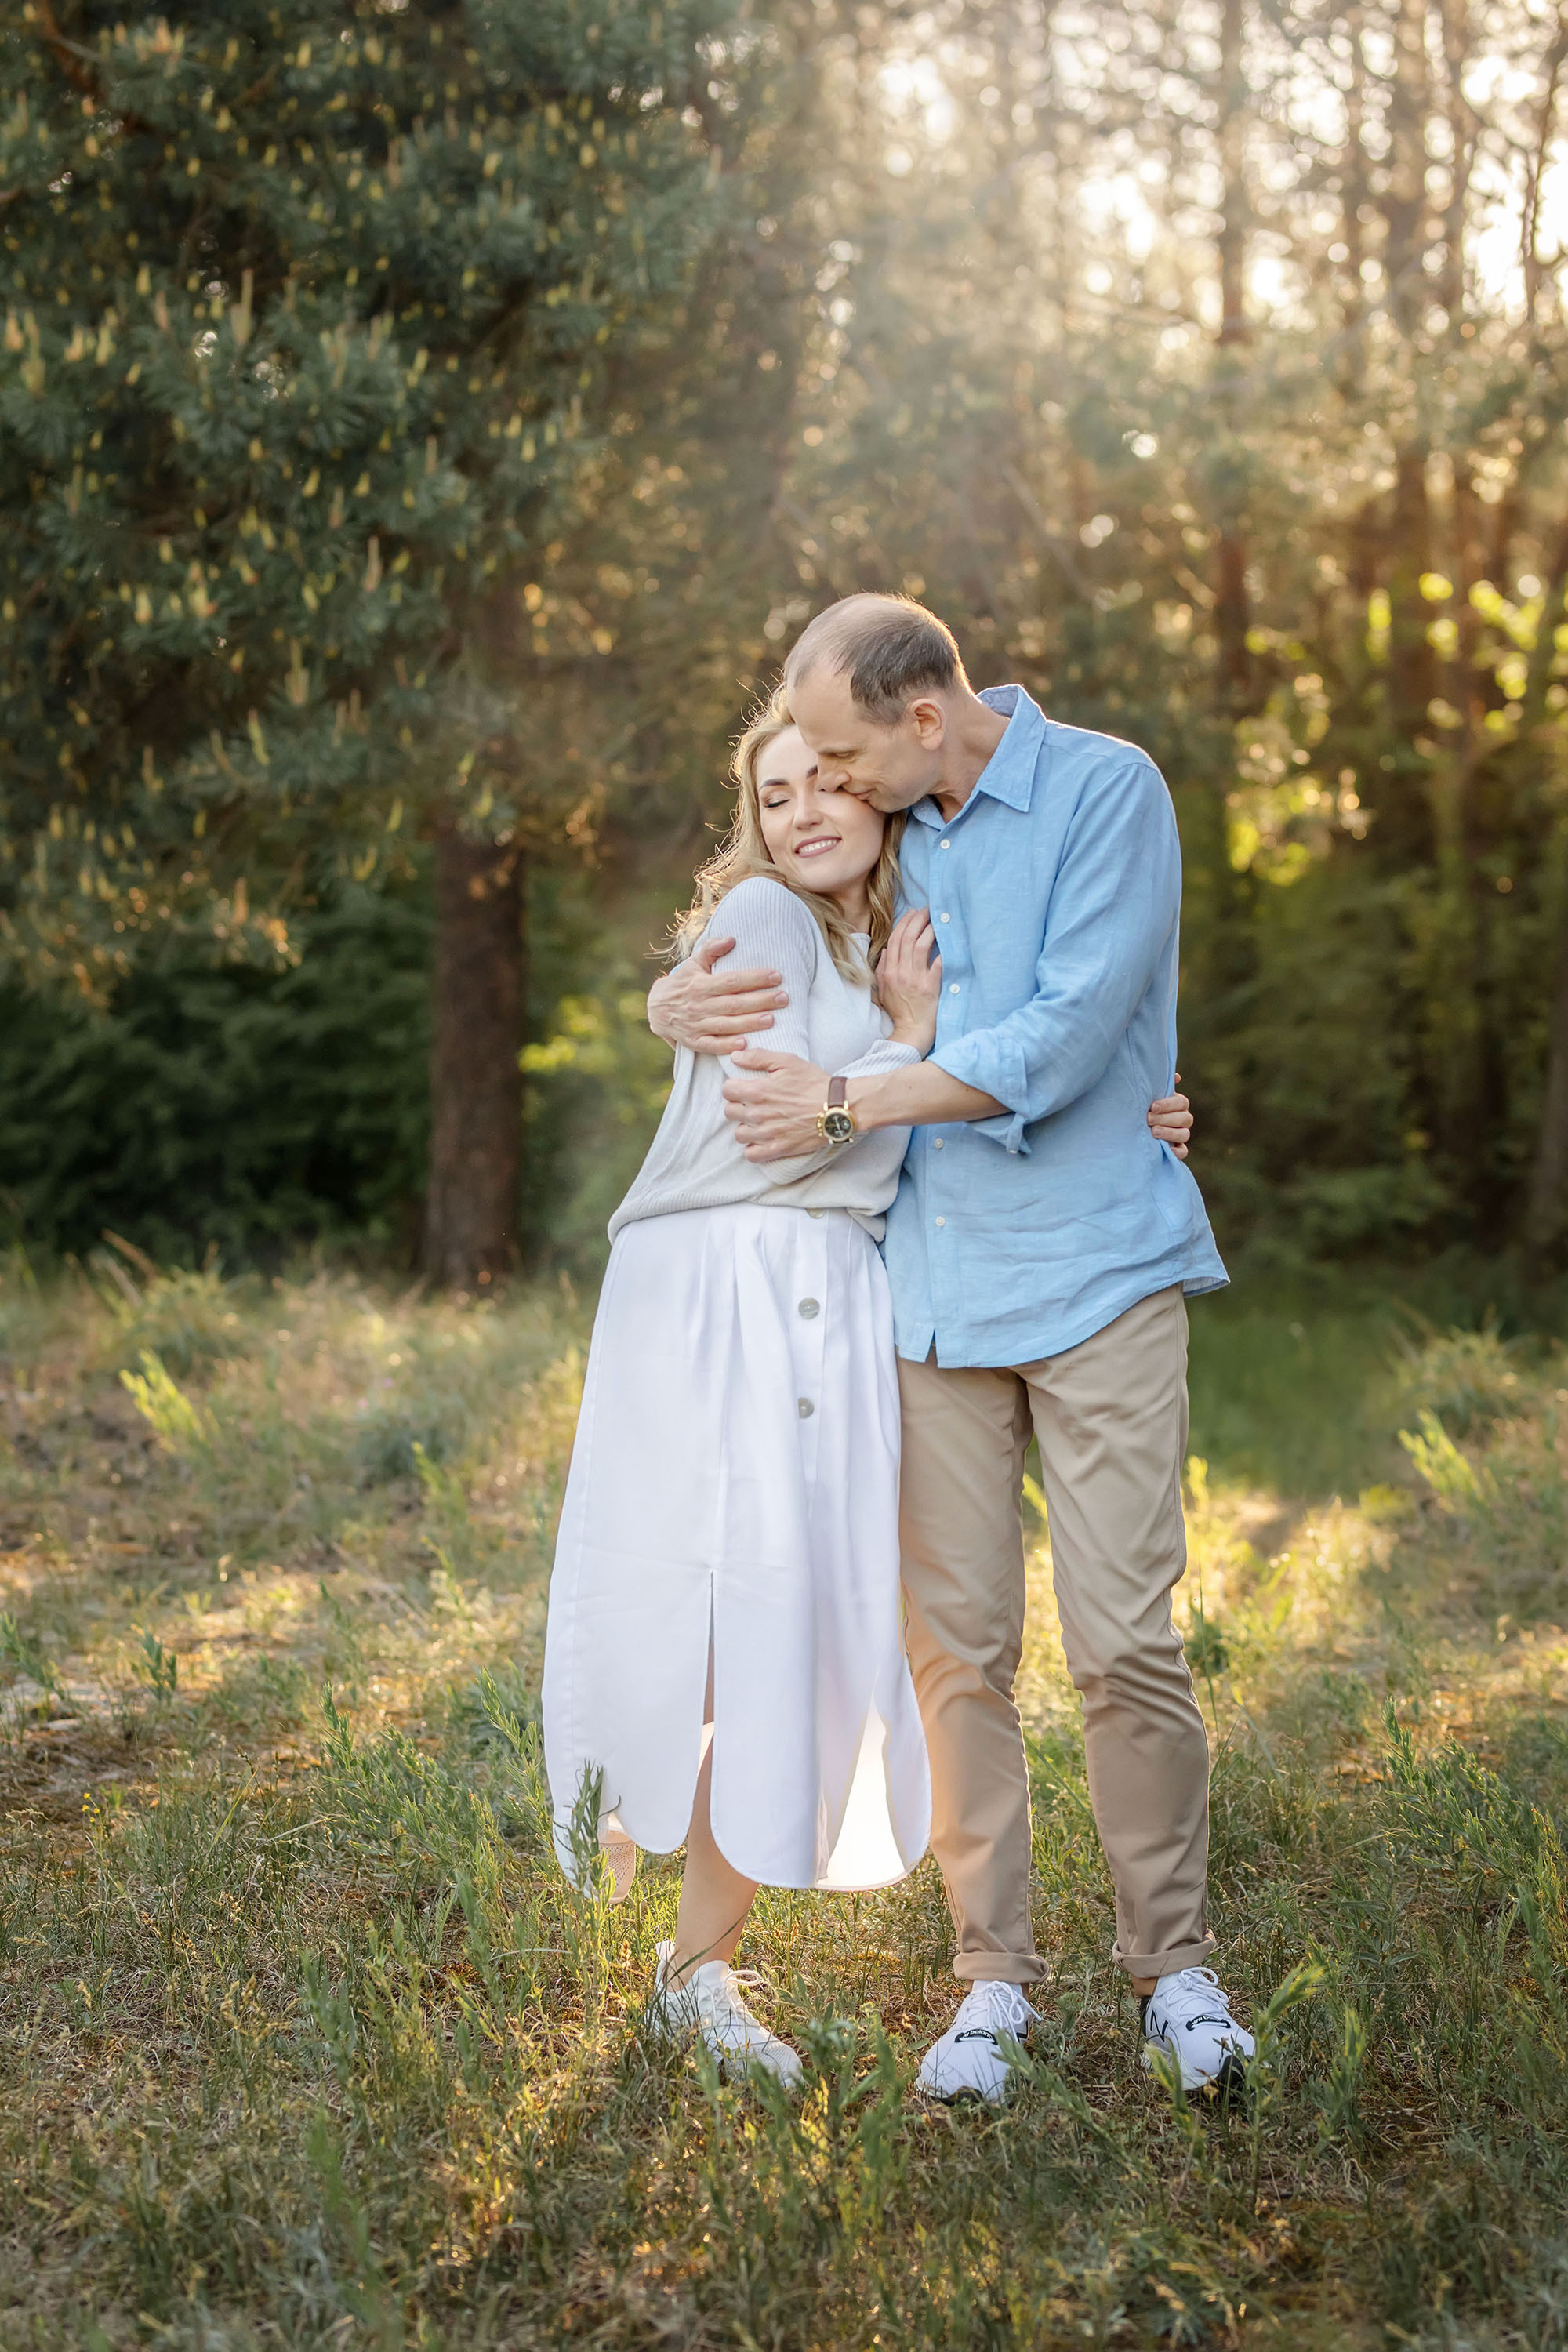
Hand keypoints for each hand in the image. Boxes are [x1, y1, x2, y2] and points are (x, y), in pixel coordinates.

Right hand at [646, 935, 788, 1054]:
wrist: (656, 1009)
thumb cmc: (683, 983)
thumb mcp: (693, 963)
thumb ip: (711, 949)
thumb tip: (731, 939)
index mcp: (701, 985)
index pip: (732, 981)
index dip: (754, 978)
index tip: (776, 976)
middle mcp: (700, 1005)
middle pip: (734, 1003)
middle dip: (761, 1001)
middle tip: (784, 998)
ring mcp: (697, 1025)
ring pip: (726, 1025)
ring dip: (749, 1023)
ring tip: (772, 1019)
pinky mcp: (695, 1042)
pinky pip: (712, 1045)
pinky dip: (727, 1046)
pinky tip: (745, 1044)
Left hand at [722, 1050, 829, 1161]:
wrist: (837, 1107)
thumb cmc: (814, 1082)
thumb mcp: (788, 1061)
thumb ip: (758, 1057)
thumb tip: (735, 1056)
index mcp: (758, 1091)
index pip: (726, 1090)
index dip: (734, 1087)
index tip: (745, 1087)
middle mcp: (758, 1114)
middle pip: (729, 1112)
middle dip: (738, 1105)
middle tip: (753, 1103)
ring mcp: (767, 1133)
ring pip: (738, 1134)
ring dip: (745, 1127)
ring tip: (757, 1121)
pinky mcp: (777, 1148)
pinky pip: (751, 1155)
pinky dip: (753, 1148)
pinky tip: (761, 1139)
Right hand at [873, 908, 940, 1052]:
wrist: (910, 1030)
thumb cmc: (898, 1010)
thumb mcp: (883, 990)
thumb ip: (882, 969)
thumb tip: (886, 950)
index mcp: (888, 971)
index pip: (895, 940)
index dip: (904, 923)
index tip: (913, 913)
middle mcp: (900, 973)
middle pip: (908, 939)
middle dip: (917, 920)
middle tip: (927, 910)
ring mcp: (915, 979)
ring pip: (921, 947)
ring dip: (929, 930)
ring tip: (936, 921)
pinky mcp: (929, 988)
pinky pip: (936, 966)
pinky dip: (940, 954)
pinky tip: (946, 944)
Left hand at [1149, 1080, 1191, 1159]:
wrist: (1132, 1125)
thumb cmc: (1142, 1105)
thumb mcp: (1148, 1094)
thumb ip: (1159, 1084)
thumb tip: (1177, 1077)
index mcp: (1178, 1104)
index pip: (1182, 1103)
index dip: (1168, 1105)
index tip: (1153, 1106)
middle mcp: (1183, 1119)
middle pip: (1184, 1118)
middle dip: (1165, 1118)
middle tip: (1149, 1119)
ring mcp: (1181, 1134)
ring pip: (1184, 1134)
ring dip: (1170, 1133)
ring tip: (1154, 1132)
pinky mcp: (1177, 1149)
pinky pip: (1183, 1152)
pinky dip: (1177, 1152)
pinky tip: (1166, 1149)